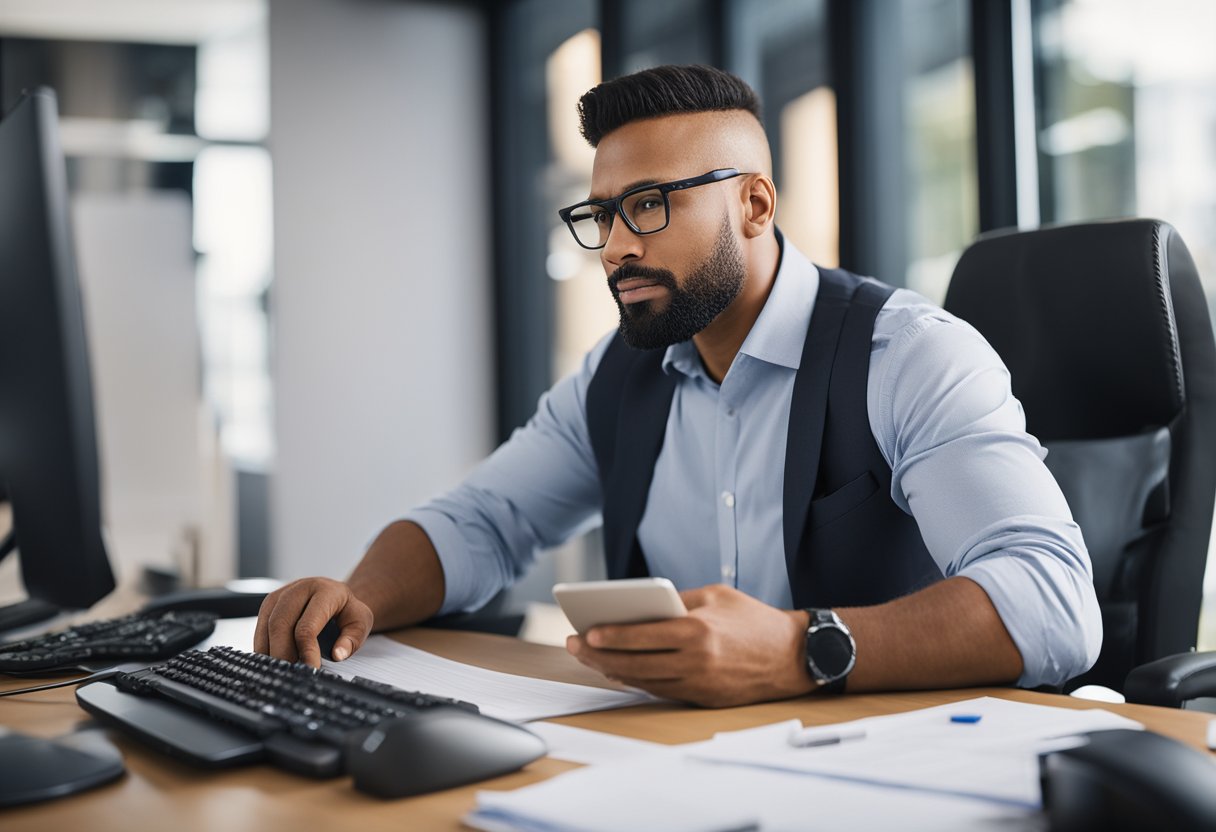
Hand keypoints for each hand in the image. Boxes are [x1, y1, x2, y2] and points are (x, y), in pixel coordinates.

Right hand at [253, 577, 373, 667]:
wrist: (336, 597)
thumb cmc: (347, 612)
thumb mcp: (361, 623)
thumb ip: (352, 639)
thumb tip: (338, 655)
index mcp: (325, 591)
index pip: (308, 626)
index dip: (306, 652)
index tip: (310, 670)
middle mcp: (299, 588)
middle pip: (280, 625)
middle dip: (283, 654)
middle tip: (291, 674)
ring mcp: (281, 594)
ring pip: (266, 626)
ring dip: (271, 653)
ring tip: (283, 671)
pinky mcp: (269, 604)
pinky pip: (259, 628)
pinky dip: (264, 648)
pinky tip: (274, 662)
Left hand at [565, 584, 814, 706]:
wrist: (794, 656)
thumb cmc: (754, 619)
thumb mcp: (716, 595)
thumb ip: (678, 600)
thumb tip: (640, 607)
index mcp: (697, 630)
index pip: (641, 635)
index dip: (610, 636)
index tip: (585, 632)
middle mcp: (695, 661)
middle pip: (635, 662)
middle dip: (599, 655)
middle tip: (575, 646)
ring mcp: (699, 684)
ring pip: (644, 680)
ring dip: (613, 670)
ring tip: (591, 658)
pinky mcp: (704, 697)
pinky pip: (661, 690)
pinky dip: (637, 680)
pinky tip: (619, 670)